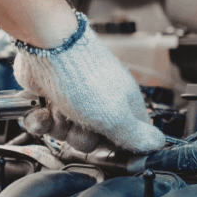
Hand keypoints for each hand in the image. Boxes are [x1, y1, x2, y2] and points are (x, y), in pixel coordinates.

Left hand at [12, 12, 166, 152]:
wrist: (49, 49)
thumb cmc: (85, 77)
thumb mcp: (116, 116)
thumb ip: (135, 136)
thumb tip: (157, 144)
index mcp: (124, 106)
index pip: (128, 138)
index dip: (117, 147)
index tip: (107, 144)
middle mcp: (100, 103)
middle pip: (91, 141)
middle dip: (79, 138)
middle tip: (78, 122)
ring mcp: (74, 100)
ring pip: (65, 133)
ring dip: (56, 126)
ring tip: (56, 110)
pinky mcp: (51, 96)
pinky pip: (45, 122)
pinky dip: (39, 119)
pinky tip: (41, 110)